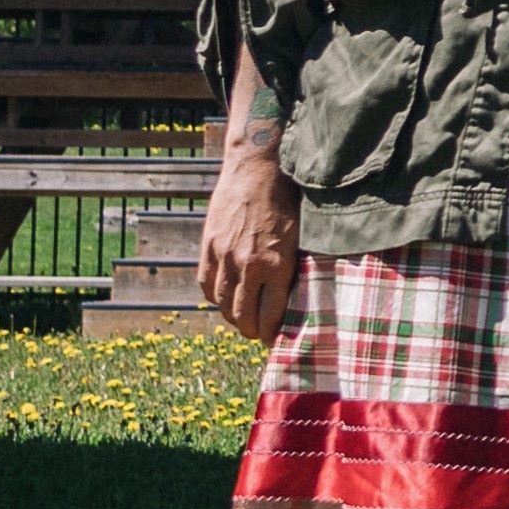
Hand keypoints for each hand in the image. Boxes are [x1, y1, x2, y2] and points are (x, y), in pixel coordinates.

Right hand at [190, 141, 299, 344]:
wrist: (258, 167)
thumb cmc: (288, 199)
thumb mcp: (302, 236)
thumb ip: (294, 267)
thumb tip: (297, 297)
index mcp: (277, 265)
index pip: (269, 316)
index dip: (269, 335)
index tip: (272, 340)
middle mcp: (249, 264)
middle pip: (242, 316)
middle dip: (250, 331)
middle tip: (256, 333)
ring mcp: (225, 255)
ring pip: (221, 303)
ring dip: (230, 316)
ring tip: (240, 317)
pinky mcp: (209, 244)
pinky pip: (206, 283)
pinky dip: (213, 295)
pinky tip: (222, 297)